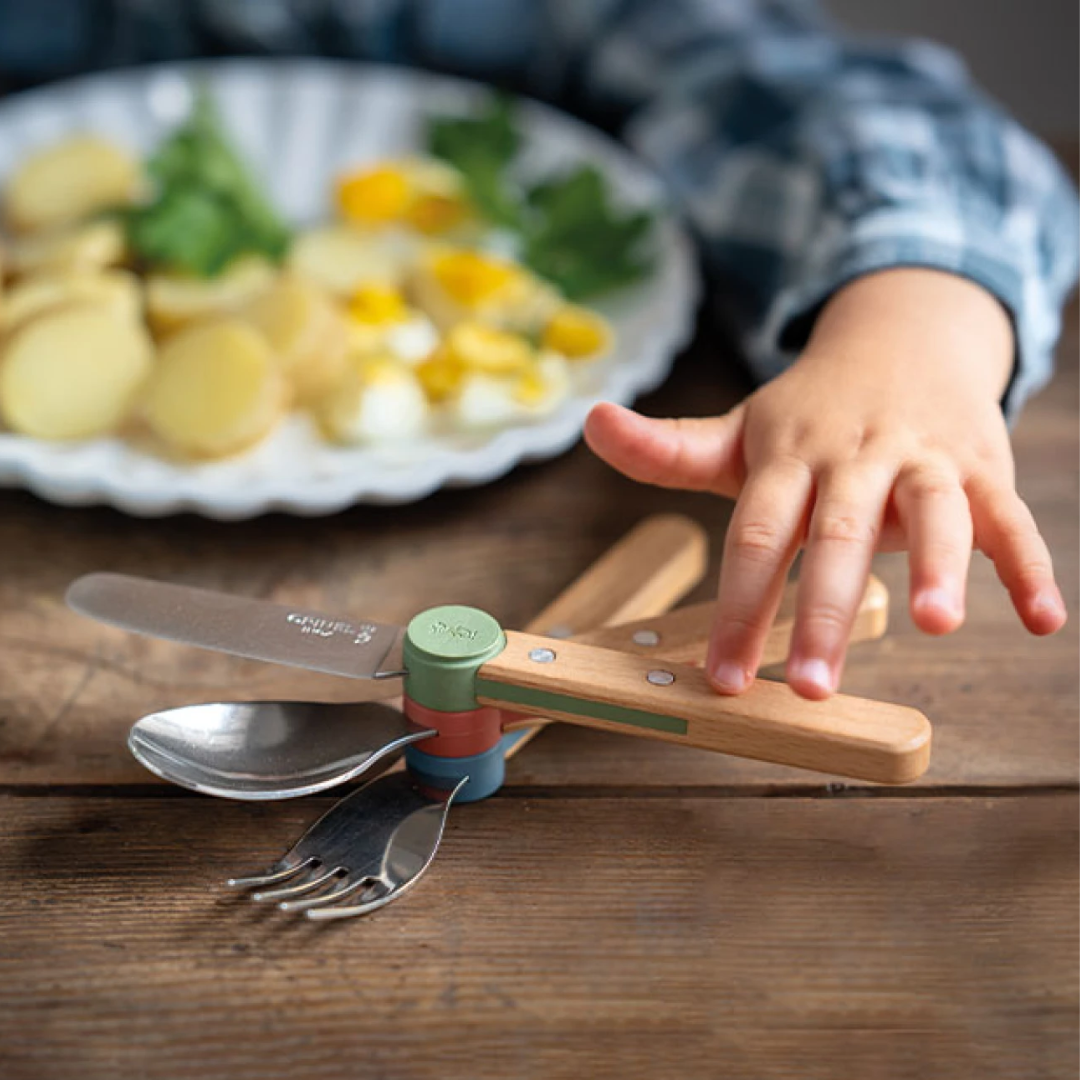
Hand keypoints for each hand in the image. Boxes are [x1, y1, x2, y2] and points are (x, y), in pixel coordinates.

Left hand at [585, 268, 1066, 698]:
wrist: (899, 340)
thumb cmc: (808, 413)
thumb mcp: (739, 432)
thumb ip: (668, 448)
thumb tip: (588, 420)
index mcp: (788, 457)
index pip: (757, 535)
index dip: (741, 604)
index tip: (726, 678)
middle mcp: (852, 458)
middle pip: (837, 537)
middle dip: (825, 612)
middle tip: (814, 689)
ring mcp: (920, 460)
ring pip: (932, 512)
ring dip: (940, 566)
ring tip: (938, 625)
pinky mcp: (978, 467)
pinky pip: (1008, 516)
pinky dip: (1029, 563)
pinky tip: (1046, 619)